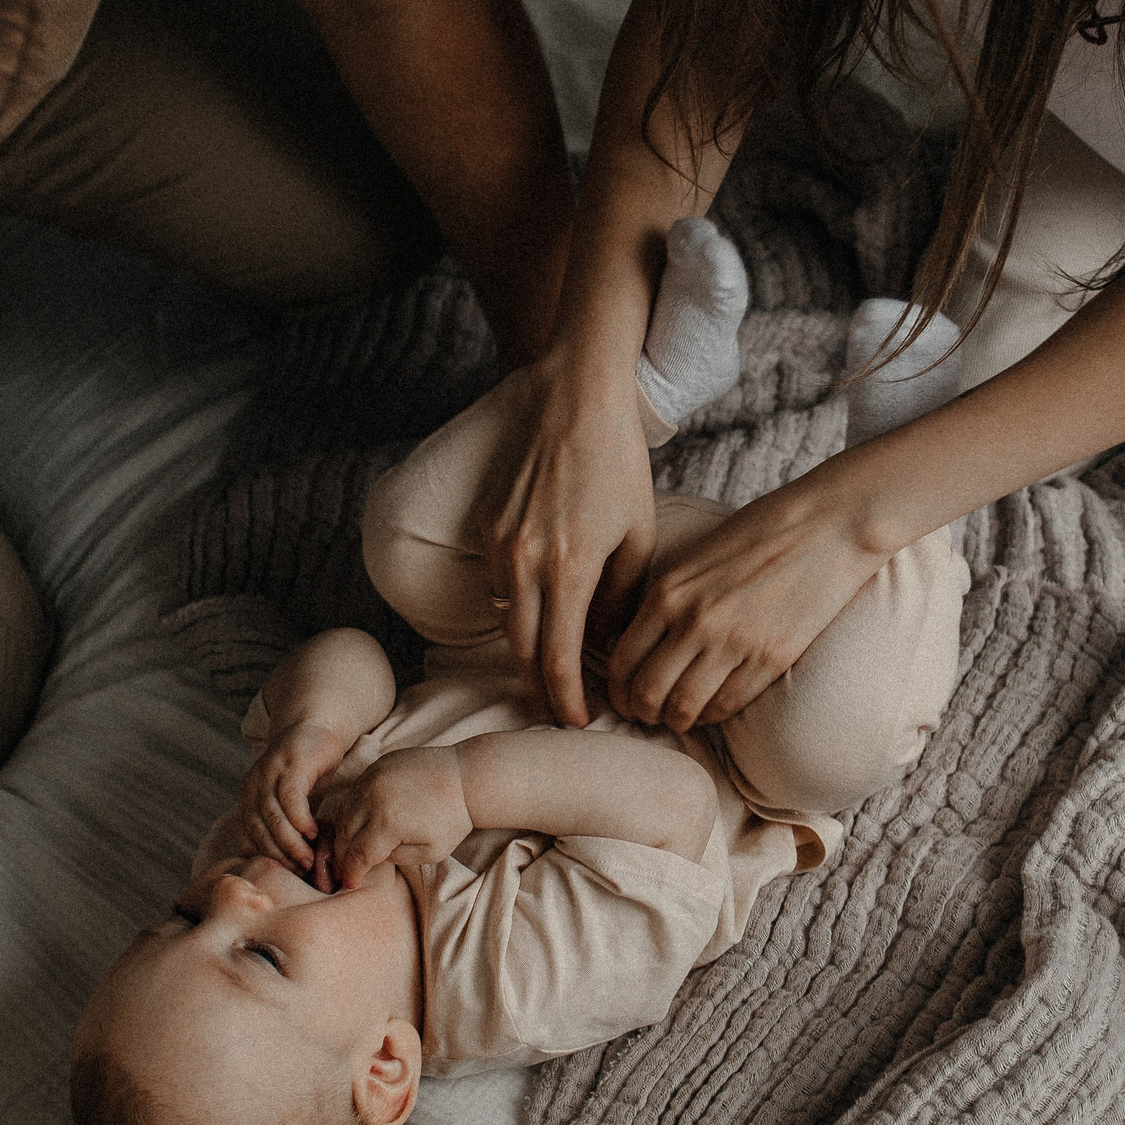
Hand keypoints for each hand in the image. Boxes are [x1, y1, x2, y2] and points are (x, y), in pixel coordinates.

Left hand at [233, 720, 354, 871]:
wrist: (317, 726)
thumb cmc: (308, 768)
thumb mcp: (293, 799)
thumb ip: (288, 823)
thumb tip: (295, 860)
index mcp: (250, 795)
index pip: (253, 834)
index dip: (271, 856)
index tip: (289, 873)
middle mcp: (254, 785)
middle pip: (261, 829)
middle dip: (281, 854)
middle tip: (300, 871)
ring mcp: (269, 773)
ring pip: (274, 817)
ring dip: (291, 842)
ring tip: (308, 858)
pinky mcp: (289, 764)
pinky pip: (290, 798)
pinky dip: (300, 819)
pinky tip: (312, 832)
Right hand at [320, 746, 471, 889]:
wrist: (466, 778)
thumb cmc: (453, 820)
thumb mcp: (430, 853)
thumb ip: (397, 859)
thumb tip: (375, 856)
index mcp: (388, 823)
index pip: (359, 854)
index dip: (352, 872)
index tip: (349, 884)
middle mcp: (374, 798)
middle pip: (345, 833)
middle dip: (342, 855)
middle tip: (343, 870)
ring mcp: (373, 777)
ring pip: (344, 811)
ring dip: (343, 832)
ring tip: (348, 848)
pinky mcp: (378, 766)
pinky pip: (355, 791)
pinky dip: (352, 810)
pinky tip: (358, 823)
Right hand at [477, 361, 658, 726]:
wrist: (573, 402)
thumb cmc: (617, 465)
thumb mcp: (636, 536)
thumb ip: (619, 598)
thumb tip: (605, 645)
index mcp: (567, 570)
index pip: (557, 660)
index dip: (566, 699)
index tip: (577, 722)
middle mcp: (523, 563)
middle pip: (521, 651)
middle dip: (539, 690)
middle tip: (559, 714)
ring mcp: (499, 545)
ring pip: (504, 621)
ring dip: (524, 654)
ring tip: (549, 677)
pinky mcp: (487, 527)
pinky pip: (496, 586)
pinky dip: (514, 611)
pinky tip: (537, 620)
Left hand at [608, 473, 889, 730]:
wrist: (828, 523)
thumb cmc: (762, 532)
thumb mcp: (696, 557)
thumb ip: (666, 598)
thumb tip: (640, 643)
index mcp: (667, 592)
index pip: (621, 661)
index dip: (618, 691)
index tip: (624, 698)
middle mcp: (693, 620)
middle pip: (646, 692)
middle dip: (641, 712)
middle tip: (648, 716)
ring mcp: (733, 642)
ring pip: (683, 709)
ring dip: (676, 721)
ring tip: (679, 718)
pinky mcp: (771, 658)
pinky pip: (727, 706)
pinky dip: (713, 715)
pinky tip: (712, 709)